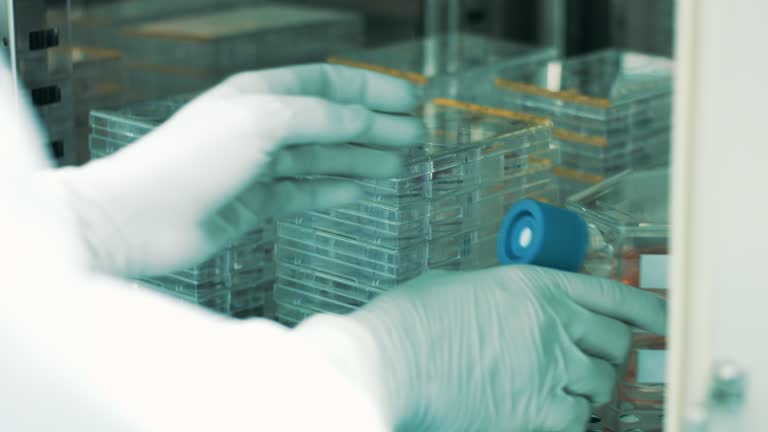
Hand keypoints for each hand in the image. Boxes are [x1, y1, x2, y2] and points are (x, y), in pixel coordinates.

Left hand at [47, 64, 425, 275]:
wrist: (142, 218)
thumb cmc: (190, 160)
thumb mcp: (261, 122)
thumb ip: (317, 118)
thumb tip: (361, 116)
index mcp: (261, 94)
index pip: (328, 83)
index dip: (371, 88)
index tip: (410, 97)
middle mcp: (263, 126)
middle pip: (332, 121)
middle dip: (375, 126)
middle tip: (417, 135)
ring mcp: (260, 167)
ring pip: (323, 159)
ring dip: (361, 159)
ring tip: (399, 164)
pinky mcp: (256, 204)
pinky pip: (305, 193)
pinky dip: (333, 190)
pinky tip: (360, 189)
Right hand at [296, 265, 666, 431]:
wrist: (391, 361)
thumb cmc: (410, 323)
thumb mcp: (455, 286)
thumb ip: (494, 293)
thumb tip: (501, 305)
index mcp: (534, 286)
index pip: (612, 296)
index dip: (645, 311)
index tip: (661, 321)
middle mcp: (551, 323)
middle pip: (616, 346)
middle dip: (612, 358)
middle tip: (596, 365)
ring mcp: (548, 368)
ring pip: (601, 386)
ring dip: (587, 392)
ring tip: (563, 393)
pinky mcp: (535, 410)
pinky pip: (576, 422)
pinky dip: (568, 421)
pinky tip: (547, 415)